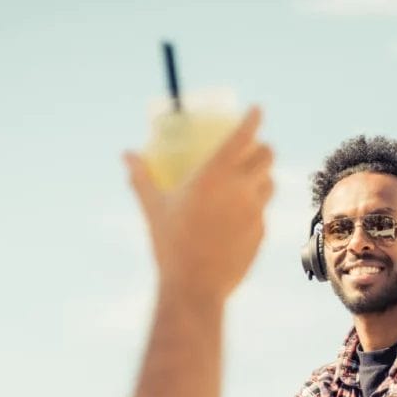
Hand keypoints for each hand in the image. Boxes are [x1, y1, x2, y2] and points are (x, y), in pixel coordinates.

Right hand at [125, 107, 273, 304]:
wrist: (196, 287)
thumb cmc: (170, 244)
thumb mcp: (153, 208)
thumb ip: (141, 178)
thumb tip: (126, 154)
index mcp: (215, 175)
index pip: (244, 135)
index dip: (253, 118)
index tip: (257, 109)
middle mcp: (241, 189)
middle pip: (267, 156)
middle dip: (263, 148)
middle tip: (254, 149)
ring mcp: (256, 212)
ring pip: (270, 184)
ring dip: (263, 177)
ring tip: (251, 179)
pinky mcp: (262, 233)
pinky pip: (262, 213)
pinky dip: (255, 208)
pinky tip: (242, 215)